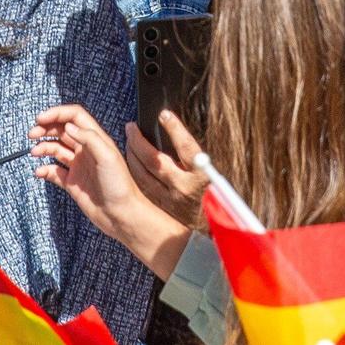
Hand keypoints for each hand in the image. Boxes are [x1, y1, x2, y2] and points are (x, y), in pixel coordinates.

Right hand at [31, 105, 191, 279]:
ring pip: (56, 149)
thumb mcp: (107, 156)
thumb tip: (68, 126)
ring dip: (43, 147)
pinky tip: (39, 172)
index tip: (41, 118)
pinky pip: (54, 172)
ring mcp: (78, 166)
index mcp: (95, 139)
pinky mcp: (72, 183)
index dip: (57, 114)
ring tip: (35, 152)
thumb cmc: (120, 186)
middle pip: (62, 130)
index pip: (74, 117)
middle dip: (46, 129)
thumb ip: (88, 138)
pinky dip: (44, 170)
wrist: (121, 215)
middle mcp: (85, 150)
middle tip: (32, 134)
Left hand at [123, 111, 207, 229]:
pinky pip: (141, 187)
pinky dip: (134, 171)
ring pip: (143, 174)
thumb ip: (198, 157)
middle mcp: (184, 188)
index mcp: (202, 177)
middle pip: (155, 161)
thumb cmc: (215, 197)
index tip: (164, 115)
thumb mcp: (214, 174)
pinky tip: (130, 160)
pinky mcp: (160, 207)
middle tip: (132, 127)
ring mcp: (170, 200)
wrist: (213, 229)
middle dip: (140, 141)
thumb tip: (179, 131)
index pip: (187, 148)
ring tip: (129, 139)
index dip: (175, 129)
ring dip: (132, 154)